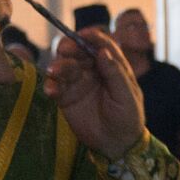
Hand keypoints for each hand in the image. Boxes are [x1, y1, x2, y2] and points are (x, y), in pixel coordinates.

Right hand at [43, 28, 145, 159]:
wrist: (116, 145)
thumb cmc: (128, 118)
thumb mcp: (127, 97)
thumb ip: (115, 74)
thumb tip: (102, 52)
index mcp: (112, 65)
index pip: (102, 45)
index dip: (92, 37)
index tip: (84, 34)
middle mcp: (93, 69)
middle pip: (78, 51)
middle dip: (70, 47)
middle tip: (64, 50)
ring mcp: (78, 82)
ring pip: (64, 66)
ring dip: (57, 66)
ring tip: (53, 72)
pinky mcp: (66, 96)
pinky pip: (56, 86)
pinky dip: (51, 86)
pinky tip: (50, 91)